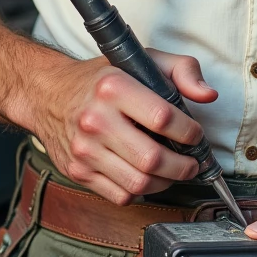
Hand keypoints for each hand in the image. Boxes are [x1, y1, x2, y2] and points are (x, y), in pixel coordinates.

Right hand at [35, 51, 216, 205]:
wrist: (48, 94)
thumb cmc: (101, 79)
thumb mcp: (143, 61)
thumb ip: (182, 70)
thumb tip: (208, 95)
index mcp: (113, 87)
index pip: (163, 118)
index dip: (189, 132)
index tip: (195, 135)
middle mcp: (95, 119)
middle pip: (153, 158)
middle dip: (183, 166)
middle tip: (192, 163)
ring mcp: (84, 149)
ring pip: (139, 183)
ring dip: (166, 182)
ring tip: (173, 171)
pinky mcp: (77, 171)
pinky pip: (120, 195)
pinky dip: (141, 191)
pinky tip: (146, 177)